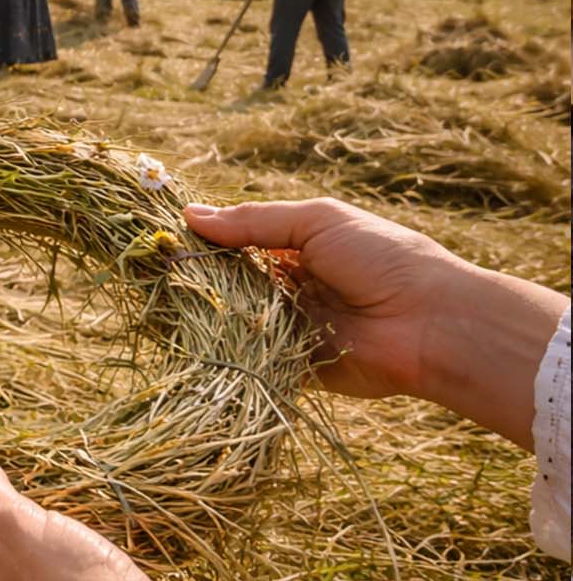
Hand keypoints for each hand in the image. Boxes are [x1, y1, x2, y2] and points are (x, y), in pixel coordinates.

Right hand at [184, 199, 564, 444]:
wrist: (433, 325)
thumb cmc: (384, 258)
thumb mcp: (317, 223)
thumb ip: (254, 222)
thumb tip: (190, 215)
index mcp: (296, 248)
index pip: (237, 241)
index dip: (201, 238)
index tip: (159, 234)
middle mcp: (288, 286)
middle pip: (228, 281)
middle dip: (194, 275)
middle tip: (148, 269)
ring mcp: (288, 326)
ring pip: (232, 318)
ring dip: (204, 311)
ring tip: (157, 300)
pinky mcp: (292, 365)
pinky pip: (250, 358)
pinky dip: (223, 350)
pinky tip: (185, 339)